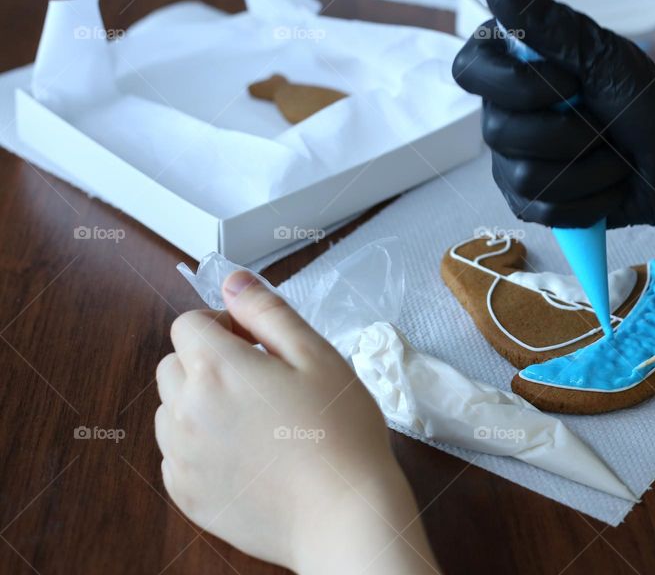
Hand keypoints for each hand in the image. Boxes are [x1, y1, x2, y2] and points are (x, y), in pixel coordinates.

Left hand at [155, 272, 435, 573]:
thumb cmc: (340, 434)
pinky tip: (247, 456)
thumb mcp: (316, 355)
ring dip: (199, 405)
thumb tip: (233, 281)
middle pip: (173, 366)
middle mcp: (186, 411)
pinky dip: (201, 448)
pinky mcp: (187, 495)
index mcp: (217, 369)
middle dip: (207, 363)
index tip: (254, 342)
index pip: (188, 325)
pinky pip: (176, 456)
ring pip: (170, 411)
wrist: (344, 514)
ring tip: (255, 422)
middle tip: (260, 382)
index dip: (222, 325)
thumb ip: (268, 312)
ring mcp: (182, 457)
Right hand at [452, 0, 654, 228]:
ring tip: (614, 155)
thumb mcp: (601, 53)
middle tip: (605, 123)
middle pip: (500, 132)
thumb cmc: (645, 101)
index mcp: (511, 69)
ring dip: (589, 168)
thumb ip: (545, 22)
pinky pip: (544, 210)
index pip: (470, 70)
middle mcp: (501, 114)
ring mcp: (511, 163)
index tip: (569, 81)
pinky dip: (591, 200)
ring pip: (526, 177)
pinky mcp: (530, 203)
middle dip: (571, 132)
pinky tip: (609, 184)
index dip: (518, 85)